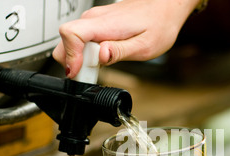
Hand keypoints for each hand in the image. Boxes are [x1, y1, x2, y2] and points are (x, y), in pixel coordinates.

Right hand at [53, 0, 197, 77]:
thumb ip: (120, 52)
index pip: (70, 34)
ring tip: (99, 67)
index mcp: (104, 24)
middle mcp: (94, 19)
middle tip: (92, 74)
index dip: (70, 56)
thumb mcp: (145, 46)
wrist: (165, 7)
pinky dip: (85, 53)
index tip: (77, 72)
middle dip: (73, 62)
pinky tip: (101, 59)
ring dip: (80, 59)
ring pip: (70, 41)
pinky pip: (80, 39)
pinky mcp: (97, 24)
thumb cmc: (159, 25)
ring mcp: (94, 20)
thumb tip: (101, 56)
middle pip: (64, 41)